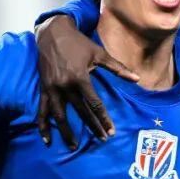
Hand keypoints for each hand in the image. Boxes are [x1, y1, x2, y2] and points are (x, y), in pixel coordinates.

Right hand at [35, 15, 138, 148]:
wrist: (52, 32)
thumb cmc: (79, 43)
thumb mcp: (99, 53)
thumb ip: (118, 68)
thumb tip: (137, 79)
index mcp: (80, 78)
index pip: (94, 104)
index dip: (103, 119)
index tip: (111, 132)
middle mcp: (65, 86)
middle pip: (80, 112)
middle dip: (92, 127)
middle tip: (101, 139)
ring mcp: (52, 89)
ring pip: (59, 116)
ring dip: (66, 132)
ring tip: (73, 146)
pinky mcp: (43, 89)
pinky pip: (42, 111)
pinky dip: (43, 126)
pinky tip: (47, 140)